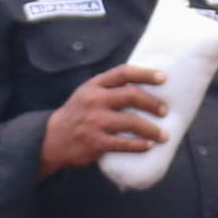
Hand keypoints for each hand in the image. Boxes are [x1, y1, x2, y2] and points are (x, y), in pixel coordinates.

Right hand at [39, 68, 168, 174]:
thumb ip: (109, 89)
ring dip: (152, 129)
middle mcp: (94, 100)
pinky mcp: (96, 142)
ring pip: (132, 122)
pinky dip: (140, 145)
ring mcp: (95, 122)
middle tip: (165, 110)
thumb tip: (143, 87)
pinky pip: (124, 144)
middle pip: (131, 95)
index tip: (163, 78)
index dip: (145, 74)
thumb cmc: (78, 114)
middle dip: (153, 103)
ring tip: (163, 135)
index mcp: (94, 85)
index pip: (123, 73)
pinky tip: (149, 145)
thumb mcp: (87, 93)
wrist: (53, 138)